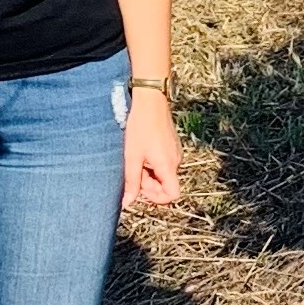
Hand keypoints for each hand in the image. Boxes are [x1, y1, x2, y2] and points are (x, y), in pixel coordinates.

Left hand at [121, 88, 182, 211]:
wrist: (151, 101)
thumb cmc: (141, 127)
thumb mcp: (132, 157)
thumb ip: (131, 182)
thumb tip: (127, 203)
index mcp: (168, 166)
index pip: (172, 195)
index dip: (158, 198)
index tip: (142, 191)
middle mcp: (176, 161)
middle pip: (165, 184)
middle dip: (148, 183)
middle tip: (133, 170)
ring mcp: (175, 152)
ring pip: (163, 173)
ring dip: (149, 172)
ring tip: (136, 157)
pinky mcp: (172, 145)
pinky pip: (164, 162)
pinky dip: (152, 162)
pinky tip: (141, 150)